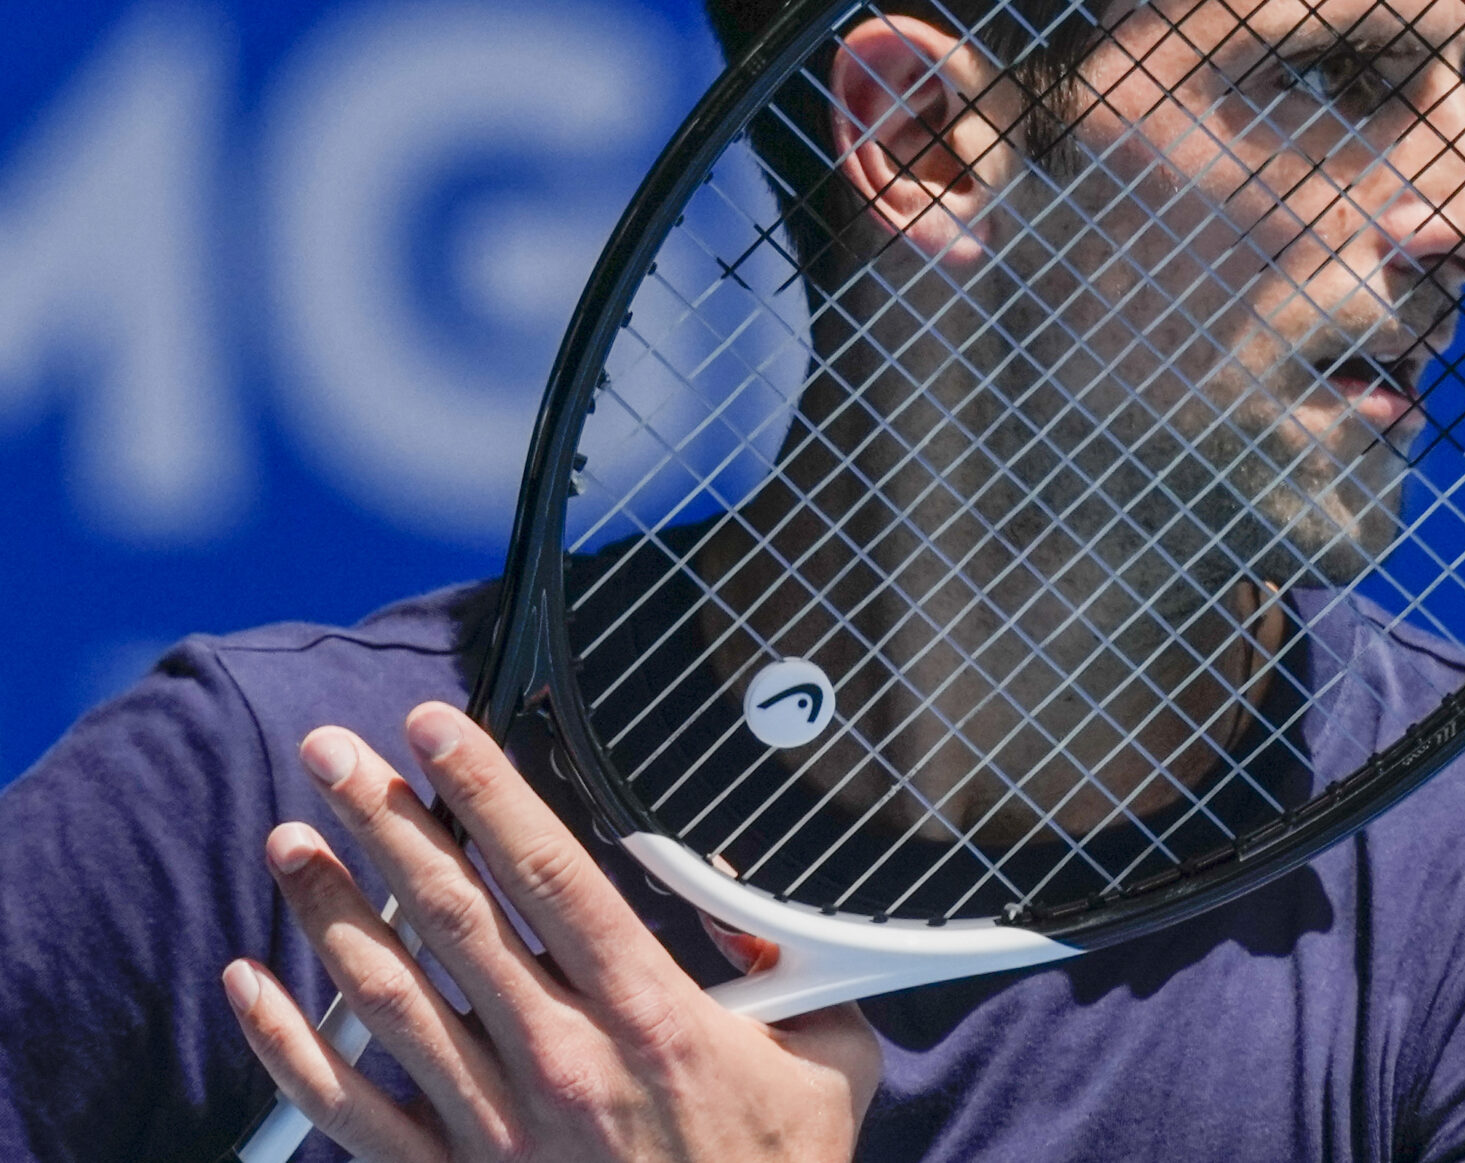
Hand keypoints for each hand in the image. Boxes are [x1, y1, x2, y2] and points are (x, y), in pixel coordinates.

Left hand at [221, 702, 878, 1162]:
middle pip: (451, 916)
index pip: (550, 875)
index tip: (439, 728)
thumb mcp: (825, 1060)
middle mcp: (560, 1057)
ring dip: (329, 911)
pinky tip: (251, 987)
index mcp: (648, 1013)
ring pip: (387, 998)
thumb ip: (792, 970)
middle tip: (333, 751)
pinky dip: (287, 1048)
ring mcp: (496, 1123)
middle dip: (386, 823)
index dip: (487, 792)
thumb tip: (757, 897)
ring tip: (291, 840)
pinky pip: (347, 1110)